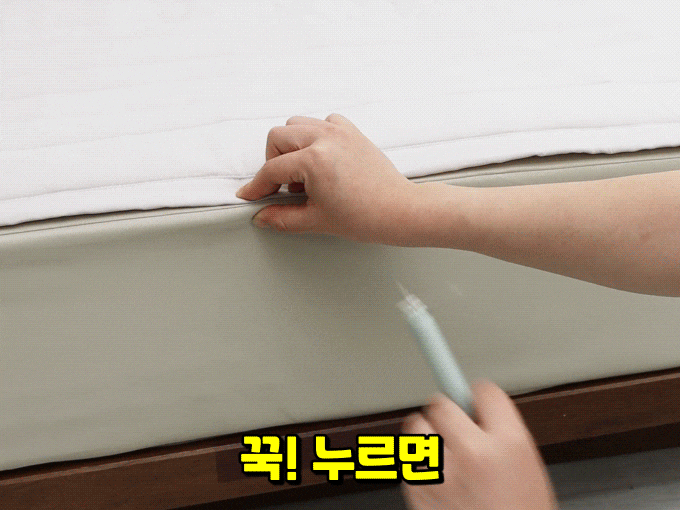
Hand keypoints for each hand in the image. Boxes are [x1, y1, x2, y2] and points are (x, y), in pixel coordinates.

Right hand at [236, 114, 425, 244]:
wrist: (398, 211)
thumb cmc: (365, 216)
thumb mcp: (316, 220)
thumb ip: (282, 217)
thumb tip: (262, 216)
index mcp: (314, 160)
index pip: (272, 170)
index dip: (258, 187)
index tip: (251, 196)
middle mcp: (325, 138)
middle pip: (278, 137)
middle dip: (273, 162)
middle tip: (281, 187)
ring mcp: (340, 131)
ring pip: (298, 124)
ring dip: (291, 146)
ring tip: (301, 174)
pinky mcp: (352, 132)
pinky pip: (323, 122)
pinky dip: (315, 136)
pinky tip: (320, 159)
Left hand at [402, 381, 557, 509]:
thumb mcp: (527, 468)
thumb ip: (502, 434)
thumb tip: (474, 411)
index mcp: (508, 444)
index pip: (483, 391)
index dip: (477, 395)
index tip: (471, 396)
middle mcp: (471, 452)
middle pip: (440, 402)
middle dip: (446, 412)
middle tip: (454, 428)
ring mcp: (440, 473)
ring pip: (415, 428)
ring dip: (426, 436)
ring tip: (443, 455)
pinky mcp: (417, 491)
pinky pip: (407, 459)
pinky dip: (417, 464)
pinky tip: (437, 480)